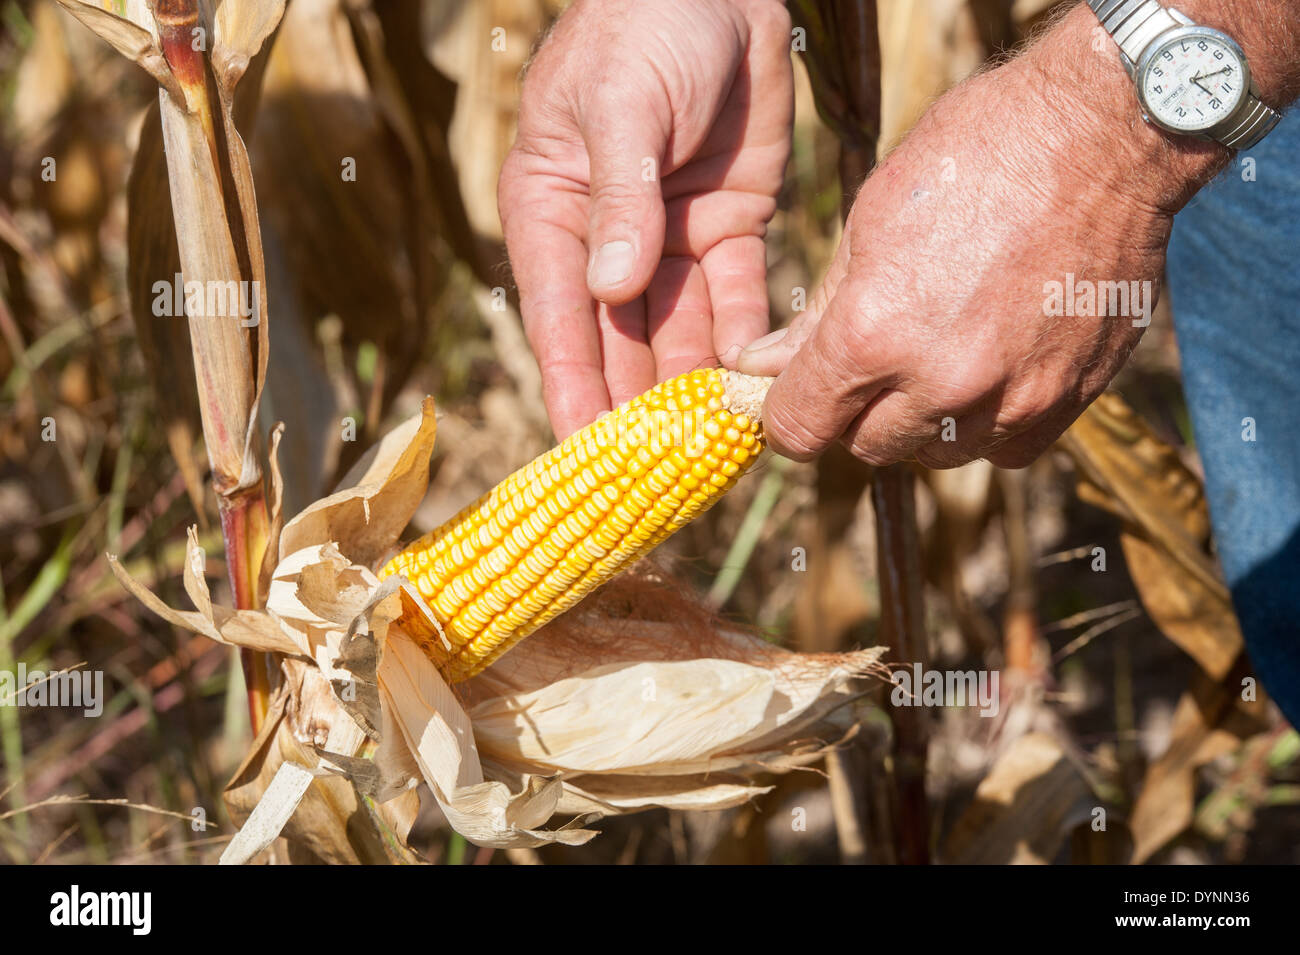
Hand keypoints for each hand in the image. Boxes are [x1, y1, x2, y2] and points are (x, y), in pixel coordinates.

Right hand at [498, 0, 792, 437]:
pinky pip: (737, 300)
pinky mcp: (730, 230)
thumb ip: (617, 197)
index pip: (560, 318)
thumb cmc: (643, 26)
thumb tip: (610, 288)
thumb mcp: (621, 105)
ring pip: (679, 333)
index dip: (573, 387)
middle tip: (657, 480)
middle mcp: (607, 241)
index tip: (584, 455)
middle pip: (620, 342)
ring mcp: (670, 241)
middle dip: (637, 408)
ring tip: (710, 453)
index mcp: (554, 213)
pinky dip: (743, 343)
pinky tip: (755, 388)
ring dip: (693, 390)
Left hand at [738, 7, 1227, 468]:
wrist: (1107, 132)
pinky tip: (989, 371)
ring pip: (936, 455)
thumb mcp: (872, 218)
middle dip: (854, 414)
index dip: (785, 416)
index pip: (800, 428)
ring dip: (922, 422)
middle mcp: (941, 382)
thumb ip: (820, 313)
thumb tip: (763, 366)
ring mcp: (1012, 397)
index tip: (793, 396)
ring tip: (935, 356)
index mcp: (873, 334)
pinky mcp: (1070, 398)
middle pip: (867, 447)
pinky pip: (1007, 450)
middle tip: (870, 363)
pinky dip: (987, 425)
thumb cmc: (977, 154)